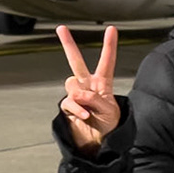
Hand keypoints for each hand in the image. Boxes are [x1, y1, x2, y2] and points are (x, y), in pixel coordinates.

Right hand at [57, 24, 119, 155]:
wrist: (97, 143)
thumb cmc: (108, 126)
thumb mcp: (109, 111)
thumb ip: (95, 99)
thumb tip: (78, 93)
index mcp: (103, 84)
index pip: (107, 62)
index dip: (109, 45)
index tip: (112, 29)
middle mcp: (88, 86)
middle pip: (76, 62)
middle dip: (68, 44)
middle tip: (61, 28)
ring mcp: (76, 96)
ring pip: (70, 84)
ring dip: (79, 95)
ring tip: (87, 110)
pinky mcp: (68, 107)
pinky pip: (68, 102)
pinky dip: (76, 108)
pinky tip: (84, 116)